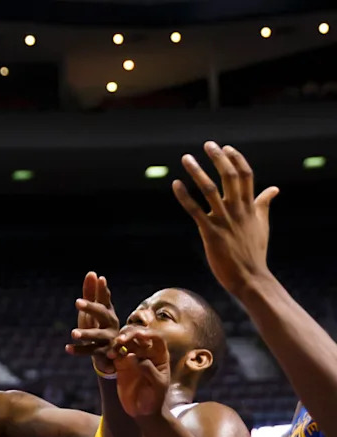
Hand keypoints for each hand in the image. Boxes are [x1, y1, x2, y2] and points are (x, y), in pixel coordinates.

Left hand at [66, 271, 118, 373]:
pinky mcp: (103, 352)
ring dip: (86, 333)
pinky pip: (90, 351)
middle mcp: (111, 323)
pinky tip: (67, 348)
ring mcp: (108, 339)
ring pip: (97, 335)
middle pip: (102, 314)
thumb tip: (92, 273)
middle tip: (77, 302)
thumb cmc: (100, 325)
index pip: (105, 298)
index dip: (102, 289)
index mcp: (108, 311)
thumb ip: (92, 293)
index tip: (101, 279)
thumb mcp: (95, 310)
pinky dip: (78, 350)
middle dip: (91, 307)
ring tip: (73, 333)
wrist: (112, 353)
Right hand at [108, 327, 169, 416]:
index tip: (139, 335)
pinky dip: (111, 351)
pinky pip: (115, 353)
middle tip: (120, 340)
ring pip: (125, 341)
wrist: (143, 411)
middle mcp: (146, 353)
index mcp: (160, 356)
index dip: (149, 333)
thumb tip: (133, 356)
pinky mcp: (121, 364)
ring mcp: (133, 357)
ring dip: (118, 341)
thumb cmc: (155, 398)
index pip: (156, 338)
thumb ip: (148, 369)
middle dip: (130, 334)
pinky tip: (110, 356)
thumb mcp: (158, 385)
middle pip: (138, 335)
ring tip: (113, 350)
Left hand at [172, 142, 278, 296]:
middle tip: (208, 144)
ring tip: (186, 158)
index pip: (246, 175)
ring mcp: (224, 220)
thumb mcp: (262, 224)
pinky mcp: (211, 232)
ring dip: (197, 172)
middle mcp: (238, 210)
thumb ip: (264, 204)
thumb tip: (274, 188)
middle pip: (229, 177)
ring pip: (210, 190)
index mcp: (250, 206)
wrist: (250, 277)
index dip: (236, 159)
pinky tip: (176, 184)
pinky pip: (195, 211)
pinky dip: (184, 196)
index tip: (226, 147)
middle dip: (218, 159)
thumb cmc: (254, 251)